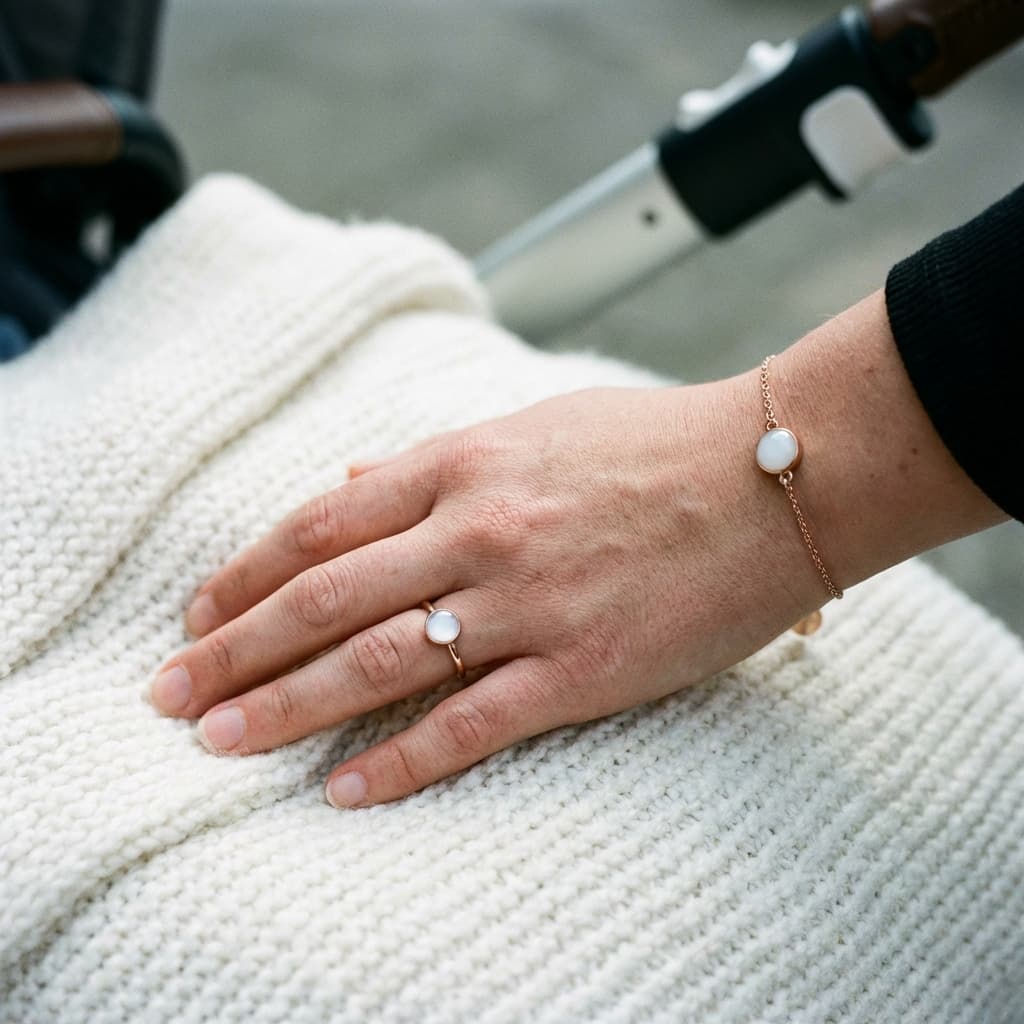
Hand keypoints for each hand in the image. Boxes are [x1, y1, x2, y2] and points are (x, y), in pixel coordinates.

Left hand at [147, 372, 822, 807]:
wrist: (776, 475)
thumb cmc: (657, 442)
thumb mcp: (534, 426)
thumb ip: (436, 462)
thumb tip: (345, 486)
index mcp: (465, 462)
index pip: (321, 524)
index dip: (246, 572)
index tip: (199, 613)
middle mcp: (480, 530)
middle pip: (325, 598)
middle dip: (236, 649)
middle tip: (170, 693)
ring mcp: (528, 602)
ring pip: (378, 663)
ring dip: (287, 708)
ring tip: (218, 742)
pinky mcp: (582, 666)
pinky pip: (470, 724)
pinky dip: (400, 763)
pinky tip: (343, 793)